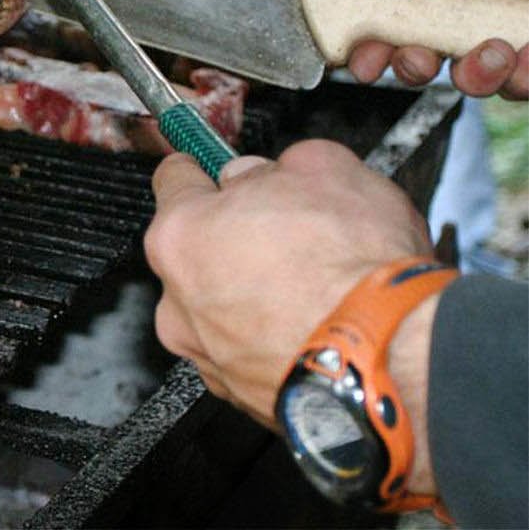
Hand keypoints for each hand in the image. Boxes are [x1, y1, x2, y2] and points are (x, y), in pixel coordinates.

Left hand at [145, 140, 437, 490]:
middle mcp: (177, 300)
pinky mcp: (238, 395)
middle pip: (196, 252)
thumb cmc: (355, 268)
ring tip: (312, 292)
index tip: (211, 169)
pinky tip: (314, 331)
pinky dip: (272, 342)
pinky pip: (248, 354)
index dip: (201, 170)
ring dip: (253, 297)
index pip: (172, 181)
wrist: (390, 358)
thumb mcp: (328, 170)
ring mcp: (205, 354)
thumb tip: (266, 174)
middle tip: (287, 234)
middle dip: (235, 239)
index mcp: (182, 234)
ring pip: (220, 308)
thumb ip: (278, 167)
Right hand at [349, 0, 528, 99]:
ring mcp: (522, 35)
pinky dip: (523, 78)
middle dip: (414, 59)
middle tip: (414, 63)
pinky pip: (519, 86)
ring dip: (477, 72)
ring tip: (502, 53)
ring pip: (473, 74)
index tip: (358, 60)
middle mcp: (492, 1)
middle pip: (427, 45)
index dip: (376, 30)